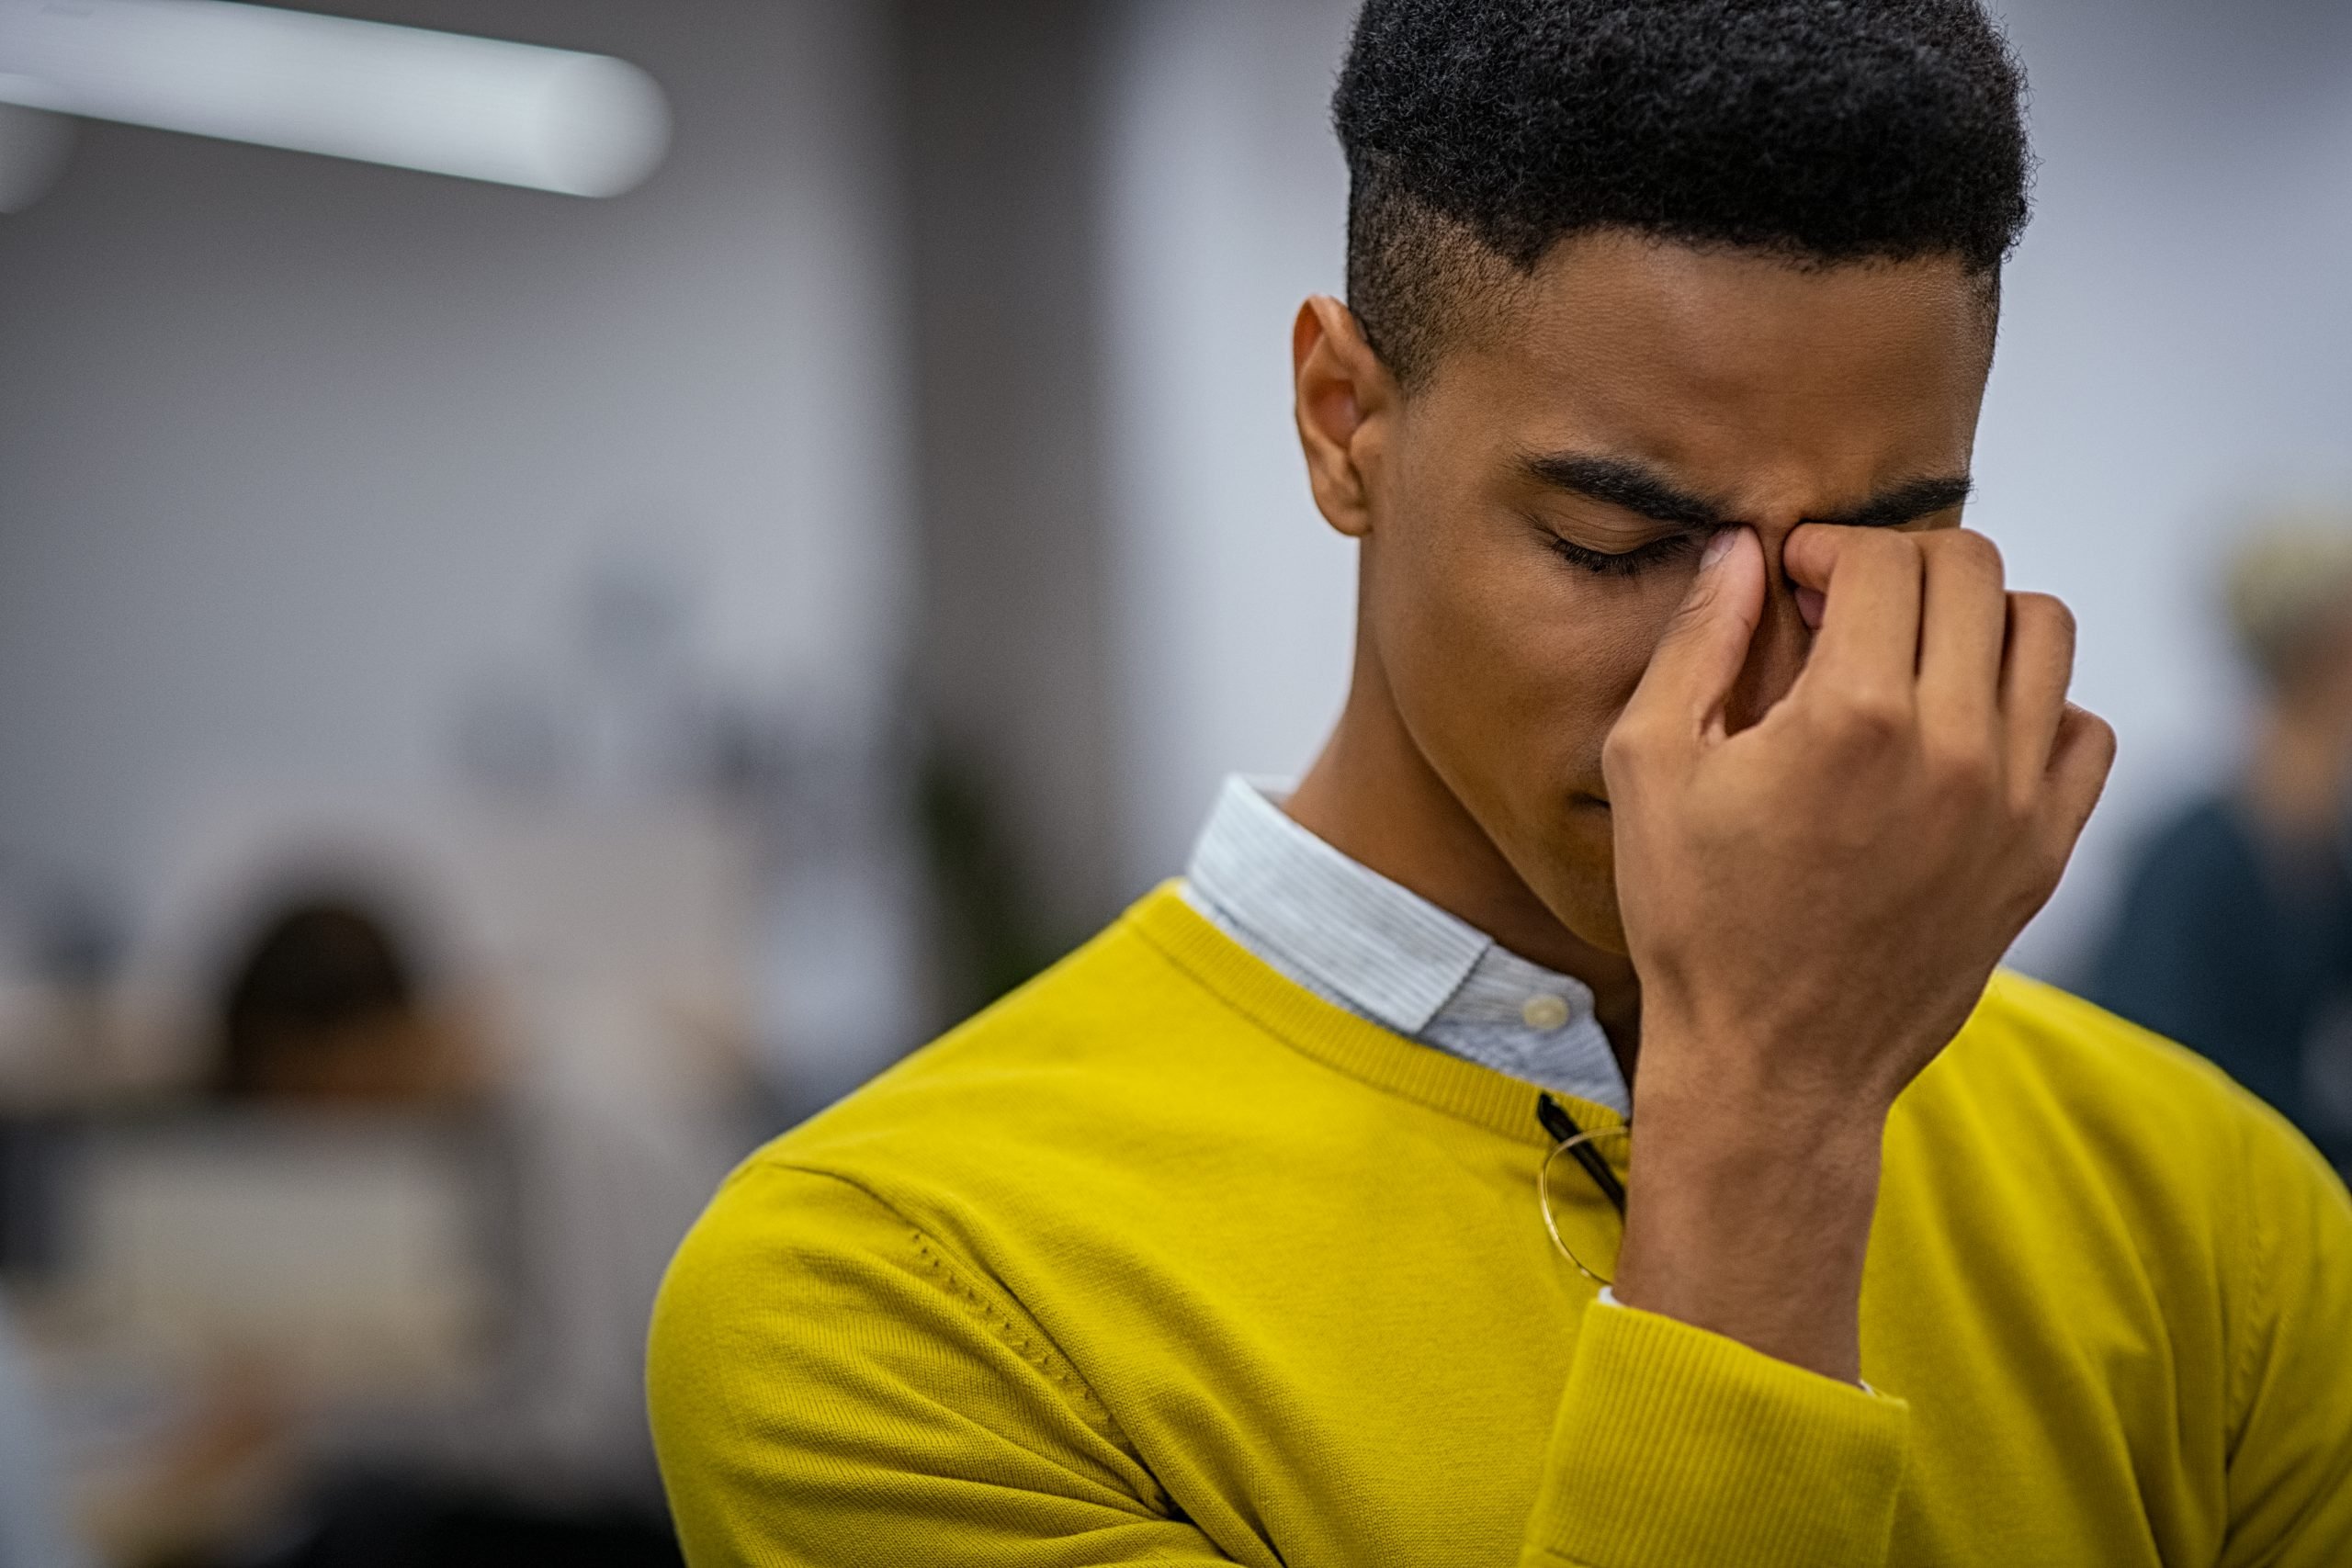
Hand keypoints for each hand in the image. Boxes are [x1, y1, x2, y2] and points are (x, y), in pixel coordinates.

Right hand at [1602, 524, 2112, 1380]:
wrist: (1773, 1062)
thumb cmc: (1695, 918)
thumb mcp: (1649, 767)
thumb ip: (1698, 641)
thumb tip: (1739, 550)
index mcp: (1851, 716)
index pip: (1884, 557)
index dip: (1827, 545)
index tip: (1791, 578)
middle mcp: (1953, 746)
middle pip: (1972, 571)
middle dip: (1900, 564)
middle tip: (1844, 607)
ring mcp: (2013, 801)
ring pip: (2043, 632)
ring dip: (1974, 619)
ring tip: (1911, 658)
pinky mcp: (2042, 851)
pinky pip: (2083, 729)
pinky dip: (2033, 706)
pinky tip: (1963, 733)